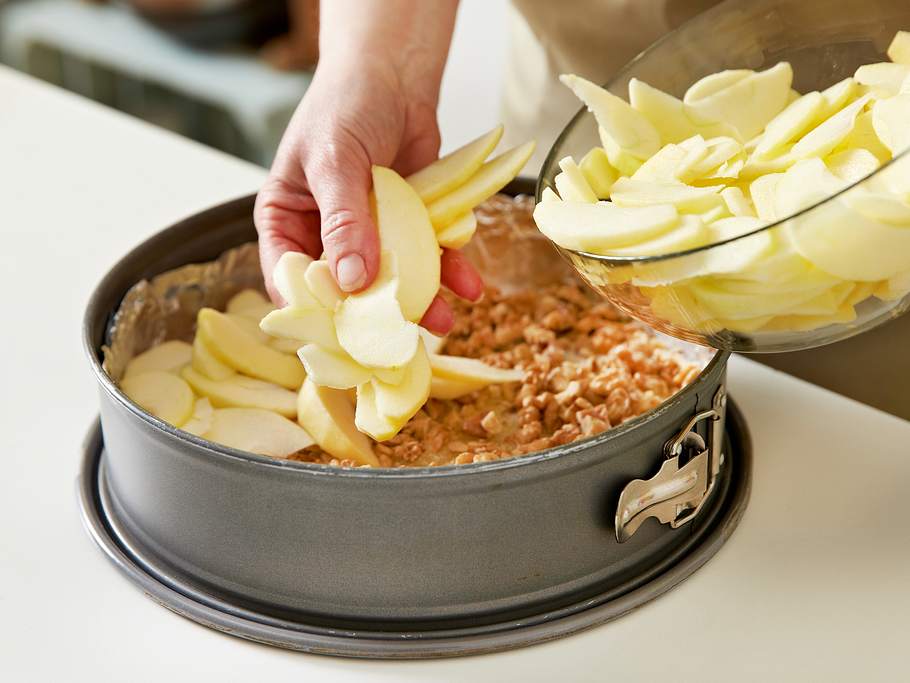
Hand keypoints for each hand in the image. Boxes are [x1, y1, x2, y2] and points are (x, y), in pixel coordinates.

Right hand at [254, 0, 478, 334]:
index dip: (315, 309)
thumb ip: (343, 220)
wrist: (393, 76)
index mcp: (285, 222)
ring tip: (445, 320)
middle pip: (344, 289)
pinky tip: (468, 284)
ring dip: (419, 299)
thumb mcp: (336, 161)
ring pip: (390, 279)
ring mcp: (369, 234)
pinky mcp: (408, 226)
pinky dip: (447, 270)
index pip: (290, 278)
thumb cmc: (345, 106)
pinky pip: (425, 256)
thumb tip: (351, 280)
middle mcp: (324, 235)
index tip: (346, 334)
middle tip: (402, 339)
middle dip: (375, 314)